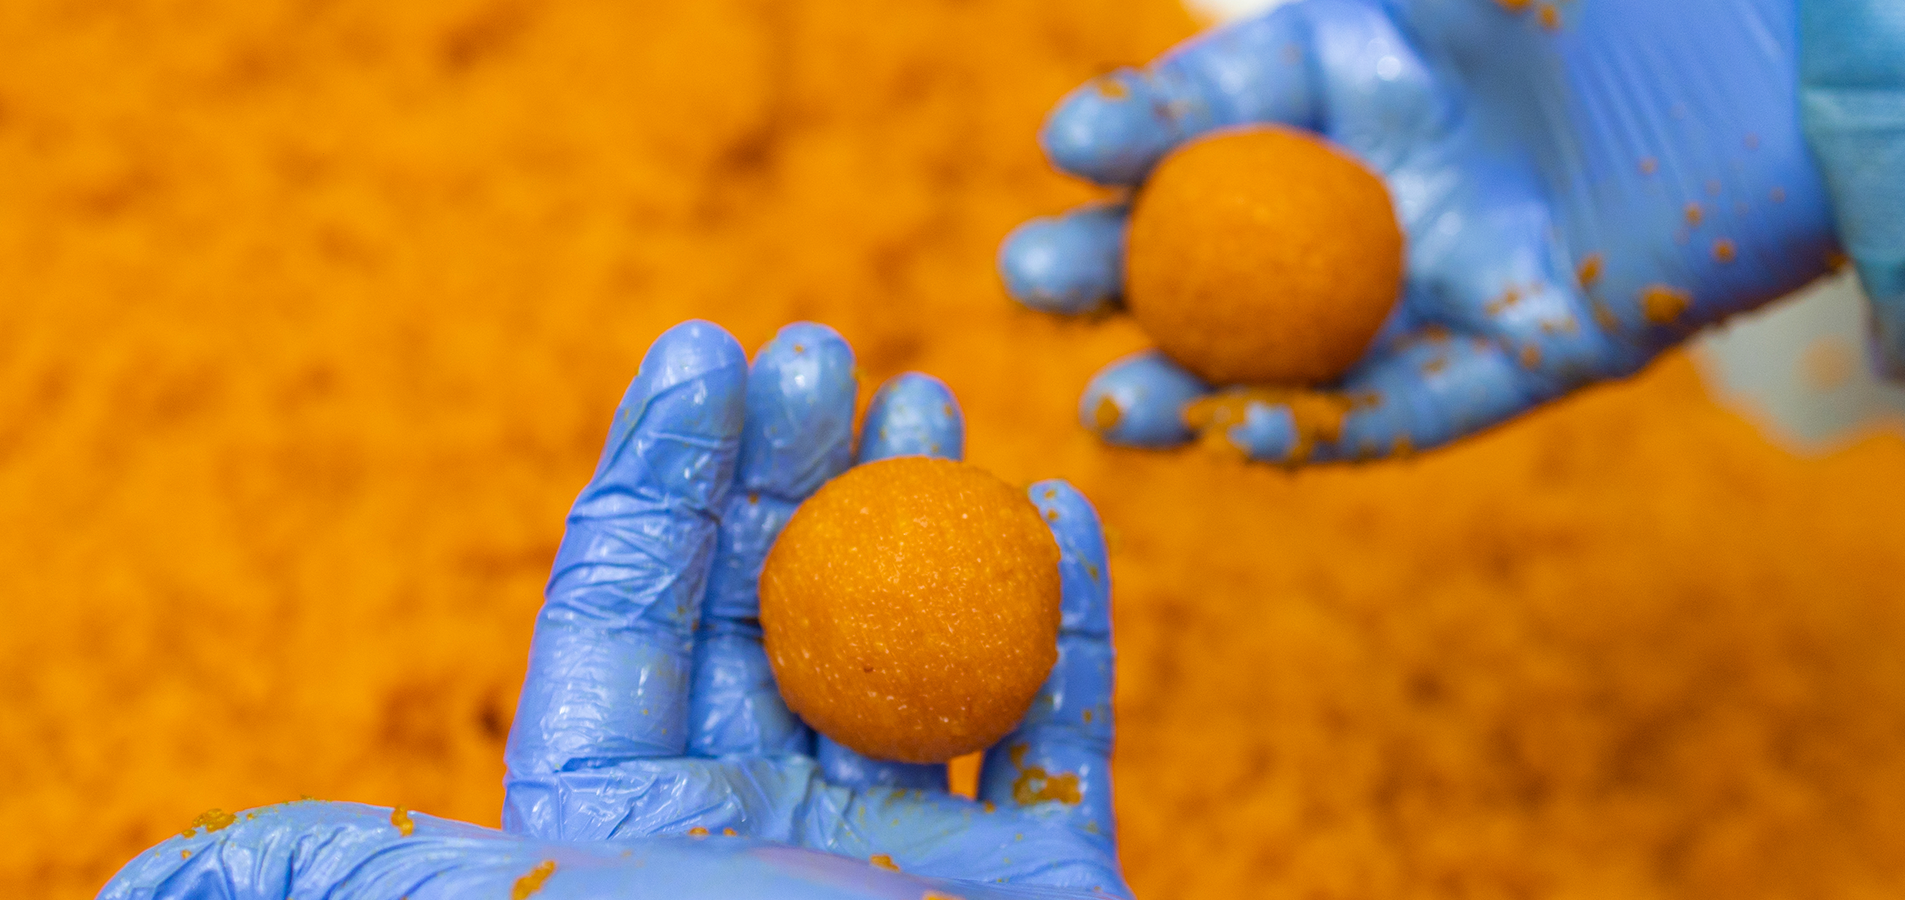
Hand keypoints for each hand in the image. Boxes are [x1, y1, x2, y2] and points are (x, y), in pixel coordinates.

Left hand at [99, 321, 1127, 899]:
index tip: (700, 351)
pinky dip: (1066, 618)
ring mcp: (903, 845)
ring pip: (911, 642)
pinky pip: (1056, 726)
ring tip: (924, 402)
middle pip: (769, 602)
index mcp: (626, 826)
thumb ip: (368, 873)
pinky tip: (1053, 511)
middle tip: (826, 352)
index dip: (654, 472)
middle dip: (791, 464)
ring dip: (922, 513)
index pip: (624, 613)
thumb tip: (154, 882)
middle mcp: (758, 823)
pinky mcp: (1036, 873)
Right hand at [1001, 0, 1842, 462]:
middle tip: (1027, 284)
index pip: (1212, 108)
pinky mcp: (1530, 349)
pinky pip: (1416, 408)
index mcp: (1354, 70)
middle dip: (1110, 272)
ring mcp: (1448, 272)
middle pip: (1216, 246)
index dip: (1135, 128)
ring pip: (1292, 351)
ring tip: (1105, 410)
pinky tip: (1248, 437)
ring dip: (1190, 389)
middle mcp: (1384, 180)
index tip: (1066, 146)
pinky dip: (1332, 431)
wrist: (1788, 55)